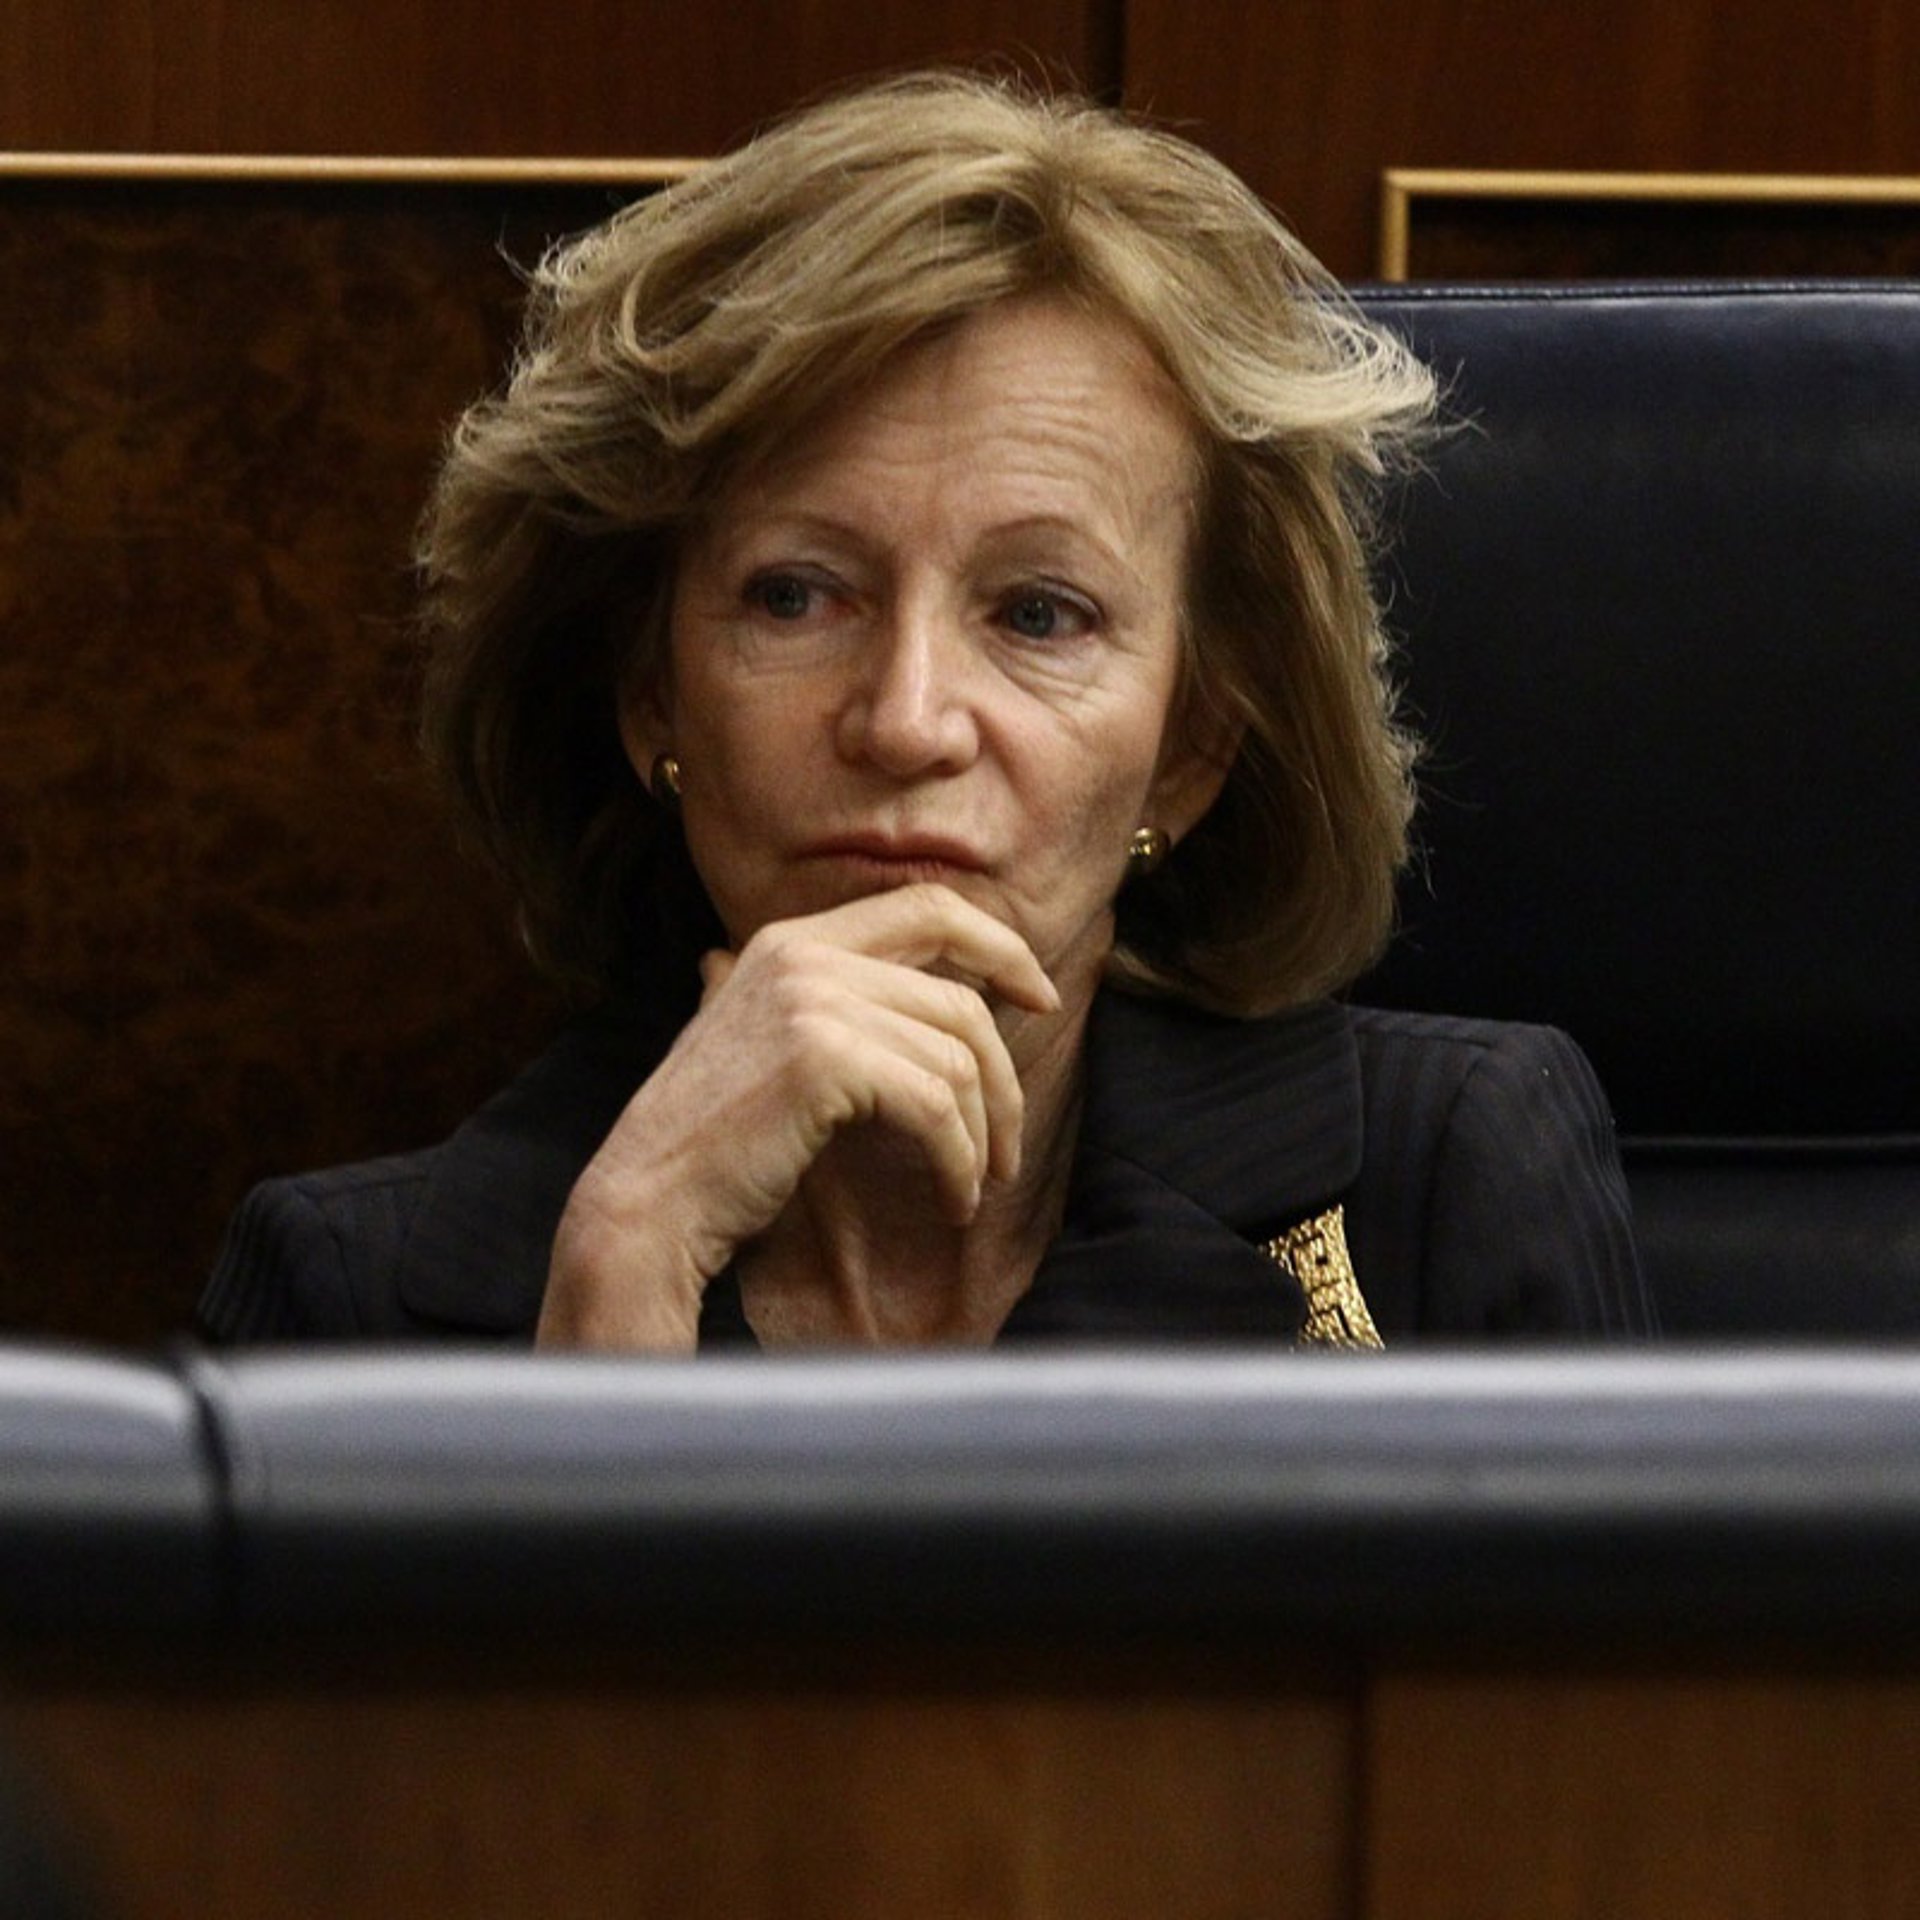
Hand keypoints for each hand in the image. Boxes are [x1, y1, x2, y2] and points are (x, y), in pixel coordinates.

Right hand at [537, 884, 1060, 1350]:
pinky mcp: (826, 1059)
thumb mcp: (767, 1041)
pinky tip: (953, 1198)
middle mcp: (804, 954)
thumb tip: (919, 991)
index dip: (999, 945)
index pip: (927, 906)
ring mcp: (813, 1000)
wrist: (650, 1197)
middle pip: (958, 996)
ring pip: (956, 1059)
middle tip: (1011, 1142)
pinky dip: (958, 1161)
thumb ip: (831, 1001)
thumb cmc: (717, 1141)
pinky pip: (936, 1106)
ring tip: (973, 1184)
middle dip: (1003, 1077)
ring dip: (981, 1135)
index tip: (1038, 997)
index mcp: (792, 940)